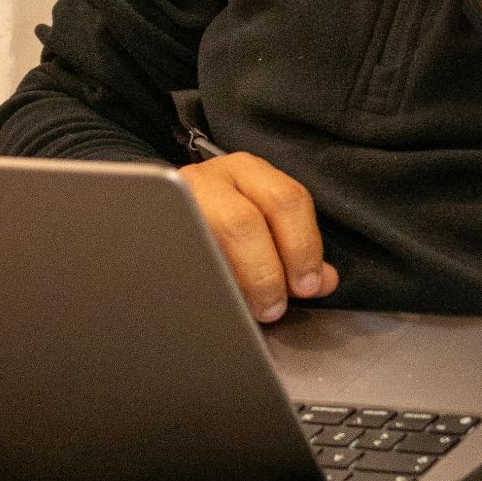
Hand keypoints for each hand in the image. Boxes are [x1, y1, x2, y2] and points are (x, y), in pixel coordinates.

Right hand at [178, 152, 339, 322]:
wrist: (168, 210)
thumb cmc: (224, 221)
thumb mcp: (266, 225)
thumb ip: (296, 250)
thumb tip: (324, 280)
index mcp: (249, 172)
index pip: (287, 200)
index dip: (302, 247)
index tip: (306, 286)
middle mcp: (211, 178)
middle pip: (244, 221)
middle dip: (265, 270)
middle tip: (274, 305)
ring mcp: (177, 201)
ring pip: (207, 237)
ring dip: (234, 280)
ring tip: (247, 308)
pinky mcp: (157, 225)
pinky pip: (183, 254)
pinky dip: (205, 283)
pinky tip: (217, 300)